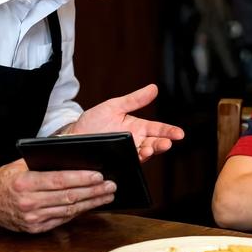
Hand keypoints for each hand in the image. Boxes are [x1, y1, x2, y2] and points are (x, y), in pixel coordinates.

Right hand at [0, 159, 115, 232]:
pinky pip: (63, 218)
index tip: (99, 175)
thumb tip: (77, 156)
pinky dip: (79, 211)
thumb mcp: (22, 165)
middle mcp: (28, 202)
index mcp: (25, 183)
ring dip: (92, 202)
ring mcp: (32, 218)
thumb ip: (46, 162)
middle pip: (68, 196)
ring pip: (69, 209)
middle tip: (111, 185)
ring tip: (108, 195)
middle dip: (94, 191)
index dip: (81, 178)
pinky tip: (91, 205)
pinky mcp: (36, 228)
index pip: (59, 180)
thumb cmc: (7, 179)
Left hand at [69, 84, 183, 161]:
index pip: (158, 129)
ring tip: (149, 149)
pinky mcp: (118, 162)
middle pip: (154, 143)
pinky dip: (135, 162)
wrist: (72, 137)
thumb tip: (153, 88)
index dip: (169, 131)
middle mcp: (135, 142)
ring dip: (149, 153)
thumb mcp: (114, 106)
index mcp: (137, 128)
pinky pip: (130, 163)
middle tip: (166, 143)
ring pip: (144, 155)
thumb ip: (134, 100)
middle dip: (162, 144)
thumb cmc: (93, 121)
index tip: (179, 134)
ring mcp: (127, 153)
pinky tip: (138, 158)